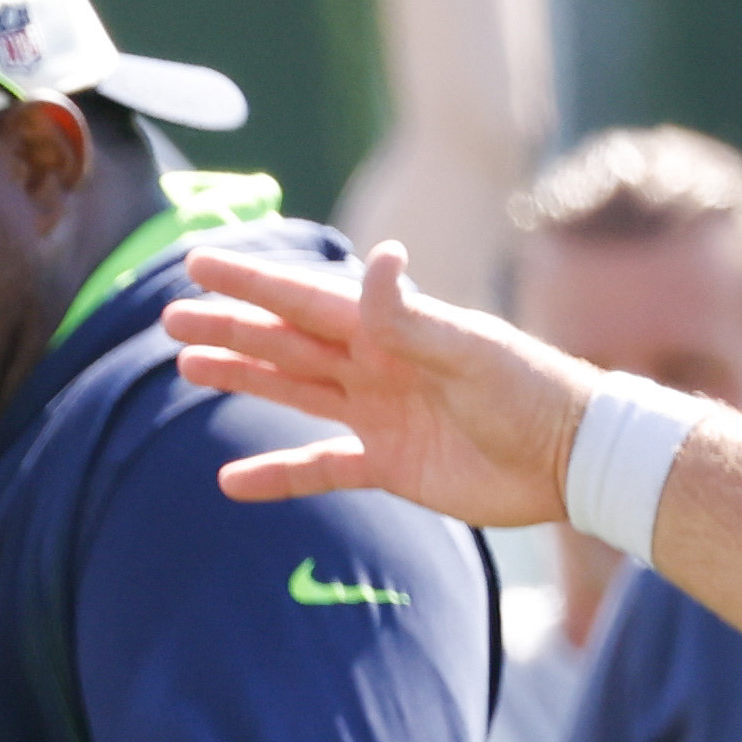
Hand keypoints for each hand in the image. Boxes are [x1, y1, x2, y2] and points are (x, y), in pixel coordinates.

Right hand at [176, 240, 588, 530]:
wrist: (570, 459)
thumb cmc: (530, 392)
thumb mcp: (469, 351)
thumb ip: (411, 318)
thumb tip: (376, 260)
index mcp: (391, 331)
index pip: (305, 300)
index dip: (252, 282)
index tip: (200, 264)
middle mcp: (376, 366)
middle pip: (286, 343)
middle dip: (230, 328)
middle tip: (171, 319)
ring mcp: (378, 415)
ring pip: (294, 392)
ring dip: (243, 379)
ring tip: (189, 367)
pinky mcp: (388, 465)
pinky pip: (319, 469)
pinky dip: (277, 475)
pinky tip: (232, 482)